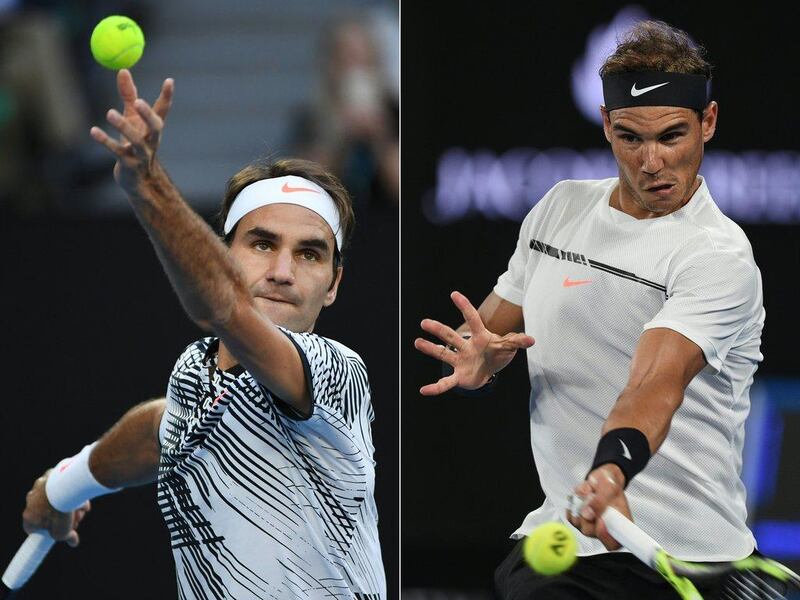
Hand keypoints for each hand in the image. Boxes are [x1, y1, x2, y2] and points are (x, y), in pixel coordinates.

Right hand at [22, 470, 90, 546]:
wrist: (66, 488)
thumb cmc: (61, 513)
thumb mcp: (63, 532)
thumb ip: (67, 537)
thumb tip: (73, 542)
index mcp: (29, 516)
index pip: (32, 527)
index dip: (45, 530)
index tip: (57, 530)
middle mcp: (31, 499)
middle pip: (46, 511)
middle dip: (61, 516)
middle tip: (76, 518)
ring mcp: (40, 485)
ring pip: (54, 496)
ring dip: (68, 503)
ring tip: (83, 506)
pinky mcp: (50, 474)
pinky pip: (60, 484)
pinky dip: (70, 488)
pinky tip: (82, 494)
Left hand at [90, 69, 173, 193]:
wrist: (138, 181)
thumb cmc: (134, 145)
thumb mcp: (132, 119)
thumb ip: (128, 95)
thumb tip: (123, 70)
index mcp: (154, 129)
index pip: (163, 110)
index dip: (167, 96)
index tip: (169, 80)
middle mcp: (152, 141)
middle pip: (155, 127)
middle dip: (148, 114)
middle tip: (138, 101)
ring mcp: (141, 154)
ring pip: (136, 141)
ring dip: (123, 127)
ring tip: (110, 113)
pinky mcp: (128, 164)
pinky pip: (116, 151)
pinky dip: (104, 141)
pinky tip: (93, 131)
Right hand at [414, 291, 534, 394]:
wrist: (489, 370)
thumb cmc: (497, 353)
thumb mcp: (508, 347)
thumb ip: (516, 342)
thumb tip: (532, 340)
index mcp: (479, 337)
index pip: (472, 320)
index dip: (464, 307)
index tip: (454, 294)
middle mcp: (466, 347)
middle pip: (451, 337)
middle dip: (438, 330)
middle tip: (424, 322)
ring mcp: (460, 361)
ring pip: (443, 354)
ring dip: (430, 349)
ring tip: (417, 342)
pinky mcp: (459, 377)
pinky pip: (446, 383)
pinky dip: (436, 388)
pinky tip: (423, 390)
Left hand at [566, 464, 629, 549]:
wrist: (601, 480)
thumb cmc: (610, 486)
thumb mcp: (609, 488)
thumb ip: (600, 502)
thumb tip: (588, 514)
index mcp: (620, 526)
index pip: (613, 544)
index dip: (605, 536)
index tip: (600, 521)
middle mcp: (604, 530)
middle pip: (589, 531)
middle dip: (587, 511)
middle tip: (592, 495)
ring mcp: (589, 526)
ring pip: (577, 521)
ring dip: (580, 503)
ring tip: (589, 493)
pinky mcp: (577, 520)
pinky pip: (570, 514)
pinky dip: (573, 502)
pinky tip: (582, 496)